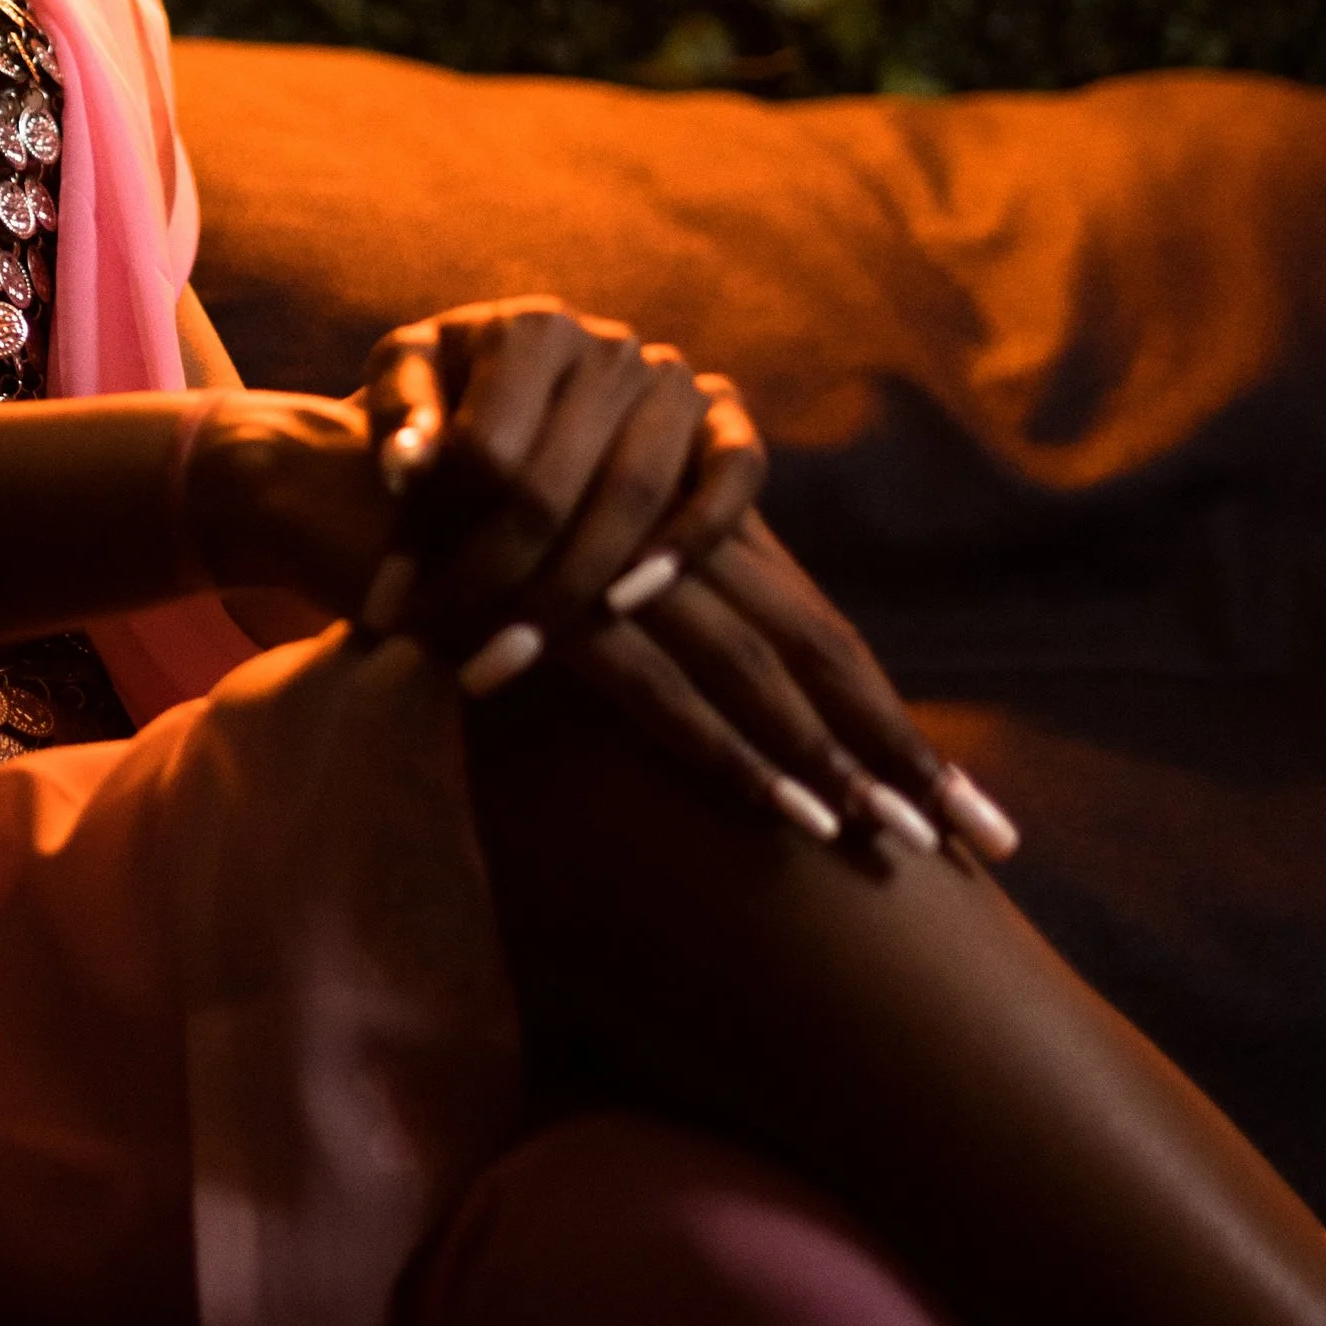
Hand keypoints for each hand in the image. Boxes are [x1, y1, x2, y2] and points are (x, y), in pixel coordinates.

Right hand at [358, 299, 1017, 864]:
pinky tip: (777, 810)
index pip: (815, 630)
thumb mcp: (572, 578)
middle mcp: (677, 533)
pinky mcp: (555, 600)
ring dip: (821, 766)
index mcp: (695, 528)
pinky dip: (719, 751)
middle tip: (986, 846)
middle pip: (812, 650)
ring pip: (749, 673)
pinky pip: (655, 685)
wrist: (340, 477)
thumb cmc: (456, 532)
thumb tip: (734, 713)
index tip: (967, 814)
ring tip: (886, 847)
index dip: (889, 720)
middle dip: (898, 755)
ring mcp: (618, 563)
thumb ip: (647, 622)